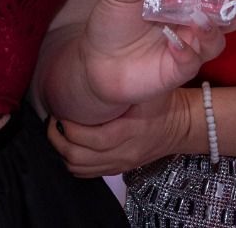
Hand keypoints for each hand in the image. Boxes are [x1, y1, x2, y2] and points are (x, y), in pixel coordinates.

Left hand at [48, 90, 191, 176]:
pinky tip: (68, 143)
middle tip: (52, 121)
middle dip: (58, 140)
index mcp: (131, 131)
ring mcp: (121, 163)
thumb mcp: (149, 87)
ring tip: (57, 132)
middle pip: (80, 157)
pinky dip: (72, 161)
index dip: (70, 128)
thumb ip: (128, 78)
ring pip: (80, 168)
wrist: (182, 125)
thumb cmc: (163, 101)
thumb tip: (96, 62)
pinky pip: (88, 173)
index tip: (59, 112)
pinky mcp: (119, 169)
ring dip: (62, 151)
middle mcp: (125, 152)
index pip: (94, 139)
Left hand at [80, 0, 235, 106]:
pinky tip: (173, 44)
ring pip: (219, 38)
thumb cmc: (112, 22)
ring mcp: (190, 45)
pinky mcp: (180, 68)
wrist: (95, 60)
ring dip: (213, 28)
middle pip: (234, 10)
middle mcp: (194, 19)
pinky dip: (187, 52)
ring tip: (200, 18)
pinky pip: (193, 61)